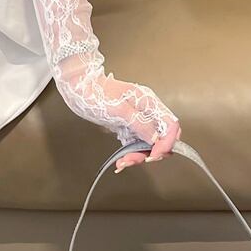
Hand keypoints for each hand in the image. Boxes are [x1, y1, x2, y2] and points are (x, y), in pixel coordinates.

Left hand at [53, 51, 181, 172]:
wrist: (79, 87)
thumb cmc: (97, 94)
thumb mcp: (119, 109)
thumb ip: (140, 124)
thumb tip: (156, 139)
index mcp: (149, 103)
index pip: (171, 125)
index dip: (168, 142)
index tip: (156, 155)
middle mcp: (146, 111)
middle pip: (161, 137)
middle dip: (151, 152)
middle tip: (134, 159)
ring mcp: (136, 119)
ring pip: (148, 143)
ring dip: (138, 155)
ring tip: (123, 162)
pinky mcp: (126, 125)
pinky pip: (135, 143)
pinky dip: (130, 153)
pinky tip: (121, 160)